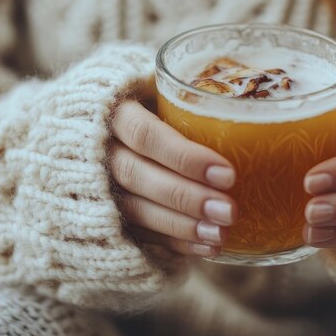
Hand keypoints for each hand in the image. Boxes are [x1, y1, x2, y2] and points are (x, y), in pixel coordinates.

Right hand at [109, 100, 237, 256]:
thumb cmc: (139, 102)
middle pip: (137, 176)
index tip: (227, 174)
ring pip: (134, 209)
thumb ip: (184, 96)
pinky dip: (172, 243)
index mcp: (111, 111)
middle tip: (229, 212)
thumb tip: (244, 99)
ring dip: (181, 225)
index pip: (145, 135)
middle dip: (186, 197)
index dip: (184, 157)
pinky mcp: (103, 214)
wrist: (91, 127)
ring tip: (220, 234)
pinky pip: (136, 233)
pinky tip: (205, 248)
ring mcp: (95, 186)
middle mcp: (98, 150)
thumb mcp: (153, 87)